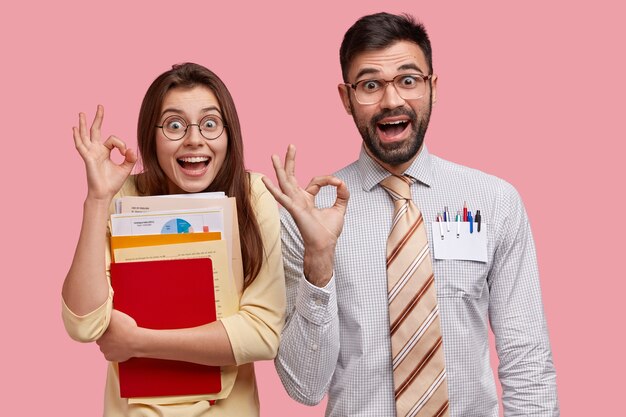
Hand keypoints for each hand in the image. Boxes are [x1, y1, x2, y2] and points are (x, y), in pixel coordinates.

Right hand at [73, 105, 136, 200]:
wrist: (104, 193)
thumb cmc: (112, 182)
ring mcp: (90, 153)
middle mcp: (96, 150)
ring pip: (86, 135)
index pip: (113, 139)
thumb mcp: (125, 168)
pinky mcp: (87, 158)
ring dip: (83, 124)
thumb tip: (132, 149)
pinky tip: (74, 129)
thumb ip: (130, 158)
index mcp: (104, 151)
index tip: (126, 152)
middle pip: (96, 130)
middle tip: (100, 106)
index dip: (121, 144)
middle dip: (98, 118)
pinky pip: (81, 146)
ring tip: (81, 113)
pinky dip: (77, 137)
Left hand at [96, 310, 138, 361]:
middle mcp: (99, 342)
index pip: (99, 330)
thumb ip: (108, 313)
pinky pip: (110, 354)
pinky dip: (115, 352)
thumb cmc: (127, 327)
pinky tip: (121, 347)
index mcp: (99, 331)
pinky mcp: (109, 358)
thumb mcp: (117, 315)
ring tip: (121, 340)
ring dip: (110, 344)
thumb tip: (102, 310)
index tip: (112, 328)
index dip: (106, 329)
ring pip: (105, 347)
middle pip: (101, 339)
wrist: (136, 341)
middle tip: (117, 334)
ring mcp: (104, 350)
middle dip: (107, 337)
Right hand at [263, 144, 348, 285]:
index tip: (338, 183)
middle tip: (291, 145)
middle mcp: (298, 200)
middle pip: (292, 176)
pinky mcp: (294, 209)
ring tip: (274, 155)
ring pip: (285, 183)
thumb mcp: (340, 208)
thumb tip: (342, 182)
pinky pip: (282, 197)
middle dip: (291, 161)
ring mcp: (294, 204)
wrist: (325, 245)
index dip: (328, 179)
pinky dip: (273, 189)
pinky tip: (264, 180)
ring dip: (280, 169)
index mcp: (307, 199)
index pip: (316, 181)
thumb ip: (342, 194)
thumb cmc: (328, 231)